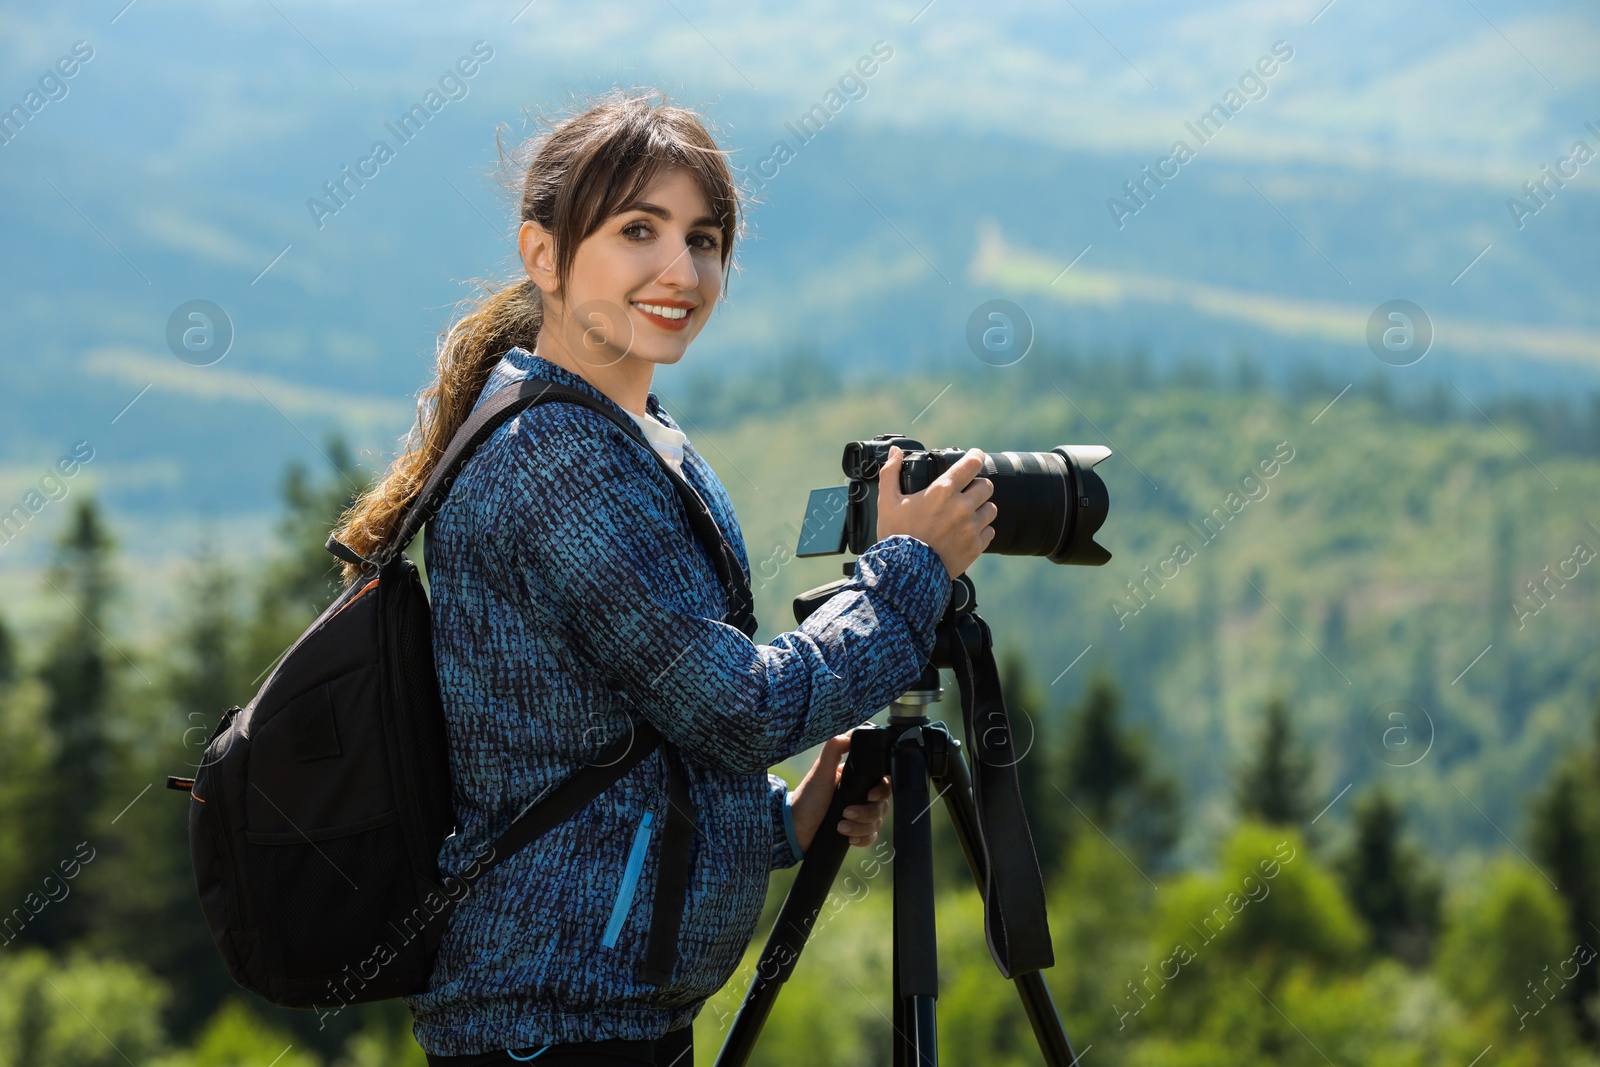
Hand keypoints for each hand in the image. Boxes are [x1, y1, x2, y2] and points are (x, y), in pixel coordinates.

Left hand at [789, 732, 891, 854]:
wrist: (795, 830)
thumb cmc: (806, 799)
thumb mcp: (819, 772)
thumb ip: (833, 750)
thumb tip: (849, 734)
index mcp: (854, 779)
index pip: (881, 782)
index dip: (881, 790)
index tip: (869, 796)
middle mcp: (859, 796)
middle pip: (881, 804)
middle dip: (866, 813)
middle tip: (846, 813)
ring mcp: (858, 814)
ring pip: (876, 822)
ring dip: (861, 827)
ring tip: (841, 826)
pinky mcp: (855, 831)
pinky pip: (871, 836)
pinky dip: (862, 838)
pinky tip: (850, 838)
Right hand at [874, 446, 996, 577]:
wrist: (905, 573)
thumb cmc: (896, 535)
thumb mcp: (887, 502)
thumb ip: (890, 472)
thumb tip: (895, 452)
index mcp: (942, 491)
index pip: (971, 464)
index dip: (976, 456)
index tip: (976, 456)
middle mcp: (962, 507)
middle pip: (986, 486)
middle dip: (977, 486)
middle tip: (966, 492)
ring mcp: (971, 528)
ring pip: (991, 509)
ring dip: (981, 509)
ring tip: (967, 514)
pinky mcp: (975, 547)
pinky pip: (989, 532)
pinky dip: (981, 531)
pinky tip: (967, 533)